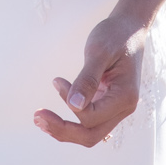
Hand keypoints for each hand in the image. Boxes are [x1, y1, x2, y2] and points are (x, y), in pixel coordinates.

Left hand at [34, 15, 142, 146]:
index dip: (69, 102)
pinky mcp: (106, 105)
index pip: (92, 117)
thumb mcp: (99, 52)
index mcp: (125, 97)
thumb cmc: (115, 36)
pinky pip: (88, 122)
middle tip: (37, 118)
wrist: (128, 29)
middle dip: (63, 130)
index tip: (57, 80)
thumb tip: (73, 105)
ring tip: (39, 119)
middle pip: (91, 135)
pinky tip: (53, 117)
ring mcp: (115, 109)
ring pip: (89, 133)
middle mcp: (123, 108)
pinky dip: (70, 123)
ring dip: (64, 130)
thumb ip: (87, 79)